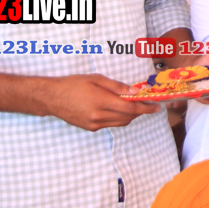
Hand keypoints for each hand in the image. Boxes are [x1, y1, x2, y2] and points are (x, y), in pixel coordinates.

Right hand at [41, 74, 158, 130]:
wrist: (52, 98)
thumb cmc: (73, 84)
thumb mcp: (96, 79)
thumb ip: (117, 86)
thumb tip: (135, 91)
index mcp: (100, 101)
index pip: (130, 108)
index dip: (146, 108)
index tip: (156, 106)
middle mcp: (98, 116)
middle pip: (128, 117)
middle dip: (140, 111)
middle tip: (146, 103)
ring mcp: (94, 124)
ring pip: (121, 122)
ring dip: (130, 115)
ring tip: (132, 104)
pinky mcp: (91, 128)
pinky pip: (111, 124)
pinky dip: (118, 117)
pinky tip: (116, 108)